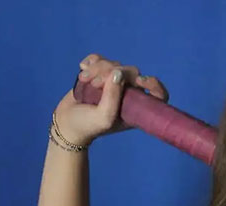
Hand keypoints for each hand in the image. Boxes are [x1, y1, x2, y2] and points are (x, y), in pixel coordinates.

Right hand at [52, 53, 169, 145]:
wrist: (67, 123)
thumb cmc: (89, 125)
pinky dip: (91, 62)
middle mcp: (129, 93)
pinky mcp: (100, 74)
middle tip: (96, 84)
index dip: (153, 84)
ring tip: (84, 80)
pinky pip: (101, 59)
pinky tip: (83, 69)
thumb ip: (113, 97)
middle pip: (132, 72)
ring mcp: (115, 82)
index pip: (157, 93)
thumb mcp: (104, 117)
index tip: (140, 80)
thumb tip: (118, 72)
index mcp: (137, 107)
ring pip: (114, 64)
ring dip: (98, 69)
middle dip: (112, 72)